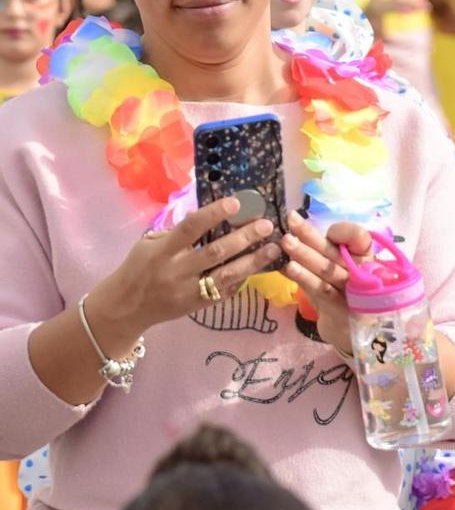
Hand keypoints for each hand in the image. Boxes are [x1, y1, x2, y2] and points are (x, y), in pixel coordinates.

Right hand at [99, 198, 282, 333]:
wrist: (126, 307)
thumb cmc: (137, 268)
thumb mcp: (148, 245)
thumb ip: (175, 232)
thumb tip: (203, 213)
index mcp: (162, 251)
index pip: (190, 228)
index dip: (213, 214)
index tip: (236, 202)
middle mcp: (177, 271)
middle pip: (215, 252)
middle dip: (243, 237)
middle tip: (266, 224)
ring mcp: (189, 290)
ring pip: (227, 275)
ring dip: (253, 261)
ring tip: (274, 248)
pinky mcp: (198, 305)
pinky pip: (225, 291)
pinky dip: (243, 278)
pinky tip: (260, 267)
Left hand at [281, 215, 377, 354]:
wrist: (351, 330)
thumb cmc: (343, 293)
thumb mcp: (339, 270)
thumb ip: (325, 253)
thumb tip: (297, 232)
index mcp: (364, 259)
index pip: (359, 239)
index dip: (345, 232)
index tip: (326, 225)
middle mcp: (361, 272)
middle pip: (335, 251)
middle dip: (311, 235)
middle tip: (291, 220)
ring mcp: (352, 291)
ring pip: (327, 269)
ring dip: (305, 254)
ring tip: (285, 241)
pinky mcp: (340, 308)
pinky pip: (321, 290)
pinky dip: (305, 278)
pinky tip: (289, 267)